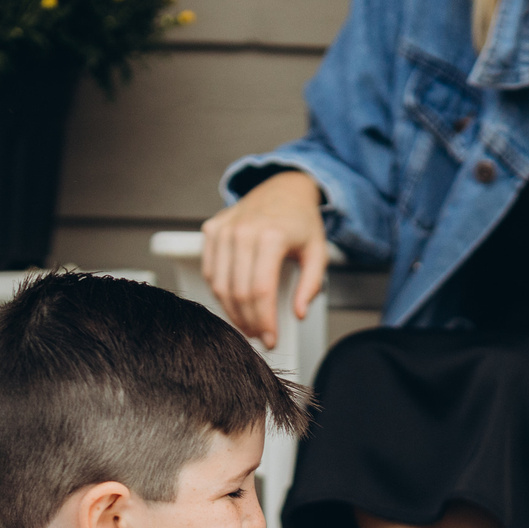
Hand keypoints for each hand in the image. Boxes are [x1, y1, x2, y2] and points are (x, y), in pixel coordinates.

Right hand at [200, 169, 328, 349]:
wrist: (284, 188)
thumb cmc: (302, 223)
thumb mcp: (318, 253)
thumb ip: (311, 285)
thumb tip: (298, 315)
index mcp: (271, 236)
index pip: (261, 290)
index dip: (264, 321)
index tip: (270, 340)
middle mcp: (243, 231)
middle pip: (238, 292)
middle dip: (249, 321)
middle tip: (259, 336)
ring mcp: (224, 229)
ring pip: (220, 284)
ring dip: (232, 312)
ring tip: (247, 324)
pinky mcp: (212, 229)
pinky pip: (210, 270)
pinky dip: (219, 292)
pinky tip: (234, 303)